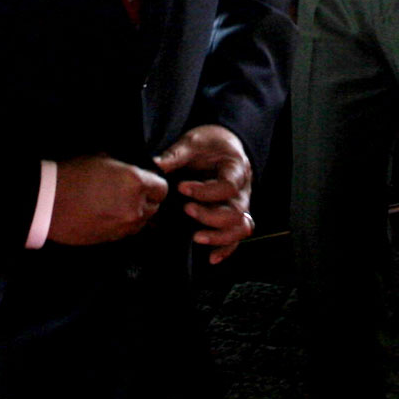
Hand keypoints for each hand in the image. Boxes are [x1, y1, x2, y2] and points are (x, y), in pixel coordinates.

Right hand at [47, 153, 167, 245]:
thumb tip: (133, 171)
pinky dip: (122, 225)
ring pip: (142, 223)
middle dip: (147, 200)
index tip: (146, 182)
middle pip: (155, 208)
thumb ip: (124, 168)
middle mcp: (135, 208)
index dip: (155, 185)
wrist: (47, 202)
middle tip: (130, 193)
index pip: (162, 189)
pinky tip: (108, 216)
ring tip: (118, 205)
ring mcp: (123, 227)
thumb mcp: (103, 159)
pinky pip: (126, 233)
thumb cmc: (72, 174)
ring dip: (136, 214)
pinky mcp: (111, 240)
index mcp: (136, 184)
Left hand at [154, 125, 254, 264]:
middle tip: (186, 210)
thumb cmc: (210, 143)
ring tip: (196, 237)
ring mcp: (240, 205)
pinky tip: (211, 257)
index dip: (205, 191)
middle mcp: (243, 190)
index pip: (227, 186)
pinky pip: (237, 237)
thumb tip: (155, 165)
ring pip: (240, 228)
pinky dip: (226, 249)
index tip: (181, 187)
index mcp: (236, 168)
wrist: (223, 143)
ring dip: (218, 236)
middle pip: (235, 212)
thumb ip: (176, 155)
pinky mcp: (234, 216)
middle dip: (209, 216)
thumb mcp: (193, 142)